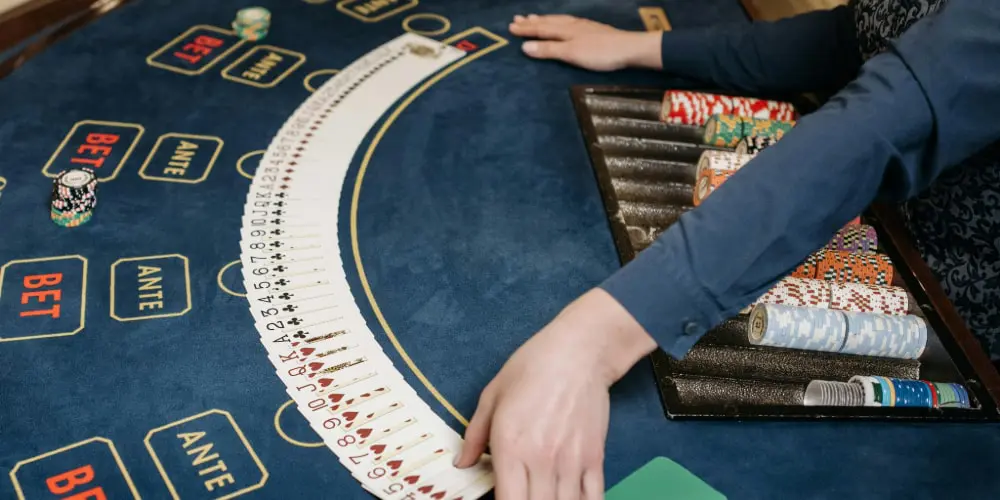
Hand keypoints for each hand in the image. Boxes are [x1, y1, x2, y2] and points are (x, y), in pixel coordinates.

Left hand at [455, 288, 656, 499]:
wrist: (580, 352)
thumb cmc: (532, 367)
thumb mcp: (492, 395)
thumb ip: (474, 435)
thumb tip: (462, 463)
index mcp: (510, 446)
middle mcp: (541, 460)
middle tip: (521, 494)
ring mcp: (571, 462)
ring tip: (542, 495)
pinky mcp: (596, 458)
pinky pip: (592, 498)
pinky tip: (568, 499)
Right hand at [508, 14, 662, 70]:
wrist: (629, 49)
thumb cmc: (599, 53)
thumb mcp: (570, 53)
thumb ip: (548, 50)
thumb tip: (525, 47)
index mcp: (565, 30)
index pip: (540, 29)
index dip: (526, 29)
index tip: (510, 27)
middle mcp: (572, 25)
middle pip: (548, 22)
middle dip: (532, 22)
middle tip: (517, 19)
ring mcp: (583, 26)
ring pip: (558, 21)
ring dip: (544, 20)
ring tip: (534, 18)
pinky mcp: (592, 30)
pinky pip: (568, 22)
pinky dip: (558, 22)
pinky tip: (562, 23)